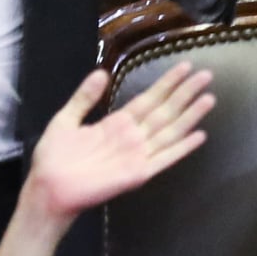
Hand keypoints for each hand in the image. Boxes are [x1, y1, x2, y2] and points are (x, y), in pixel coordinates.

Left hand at [23, 65, 214, 223]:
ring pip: (170, 131)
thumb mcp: (65, 120)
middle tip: (207, 74)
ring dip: (190, 115)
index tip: (184, 66)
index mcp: (117, 123)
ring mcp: (137, 155)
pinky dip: (182, 148)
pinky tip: (199, 136)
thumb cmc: (53, 158)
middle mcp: (132, 137)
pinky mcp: (138, 173)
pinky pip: (164, 158)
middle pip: (165, 110)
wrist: (47, 190)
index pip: (149, 98)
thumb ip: (84, 98)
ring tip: (209, 98)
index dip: (167, 83)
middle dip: (185, 93)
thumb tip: (101, 72)